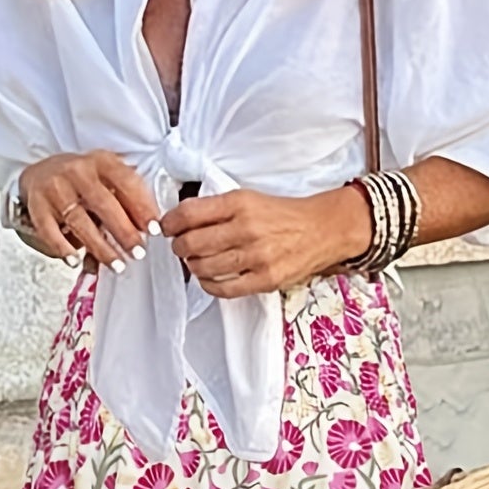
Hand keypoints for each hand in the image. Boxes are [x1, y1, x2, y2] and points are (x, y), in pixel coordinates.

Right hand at [19, 151, 161, 271]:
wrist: (41, 173)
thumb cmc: (82, 183)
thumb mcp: (107, 181)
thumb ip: (126, 201)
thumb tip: (147, 232)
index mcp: (101, 161)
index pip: (125, 182)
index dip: (142, 206)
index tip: (154, 230)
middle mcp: (77, 171)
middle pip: (104, 203)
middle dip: (124, 231)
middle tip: (138, 252)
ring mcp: (55, 188)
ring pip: (79, 220)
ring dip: (100, 247)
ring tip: (117, 265)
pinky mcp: (37, 205)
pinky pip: (49, 230)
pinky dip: (62, 248)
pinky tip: (75, 261)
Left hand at [160, 186, 372, 297]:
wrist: (322, 229)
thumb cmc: (283, 215)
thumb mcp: (249, 199)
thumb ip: (218, 209)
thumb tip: (181, 222)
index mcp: (239, 203)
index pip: (189, 214)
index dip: (170, 223)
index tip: (166, 228)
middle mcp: (246, 229)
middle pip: (191, 244)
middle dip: (179, 248)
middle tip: (181, 248)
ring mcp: (256, 257)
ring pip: (204, 267)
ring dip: (194, 266)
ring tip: (197, 262)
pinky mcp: (265, 280)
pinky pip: (223, 289)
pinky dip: (209, 285)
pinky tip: (209, 278)